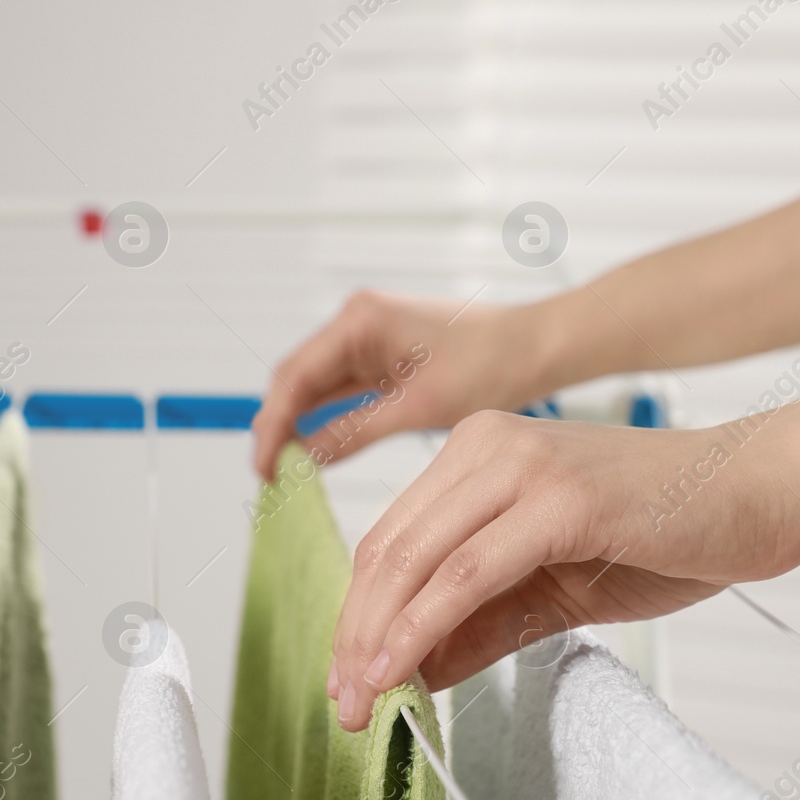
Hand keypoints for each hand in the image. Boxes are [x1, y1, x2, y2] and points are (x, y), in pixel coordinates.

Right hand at [250, 290, 556, 481]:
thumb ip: (353, 431)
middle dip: (278, 427)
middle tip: (271, 478)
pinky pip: (339, 388)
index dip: (271, 427)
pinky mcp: (381, 353)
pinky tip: (316, 449)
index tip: (264, 470)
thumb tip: (304, 461)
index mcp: (360, 320)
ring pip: (314, 385)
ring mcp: (367, 335)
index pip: (294, 377)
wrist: (534, 348)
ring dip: (298, 424)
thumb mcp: (418, 408)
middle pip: (295, 379)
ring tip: (286, 471)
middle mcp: (356, 320)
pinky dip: (325, 418)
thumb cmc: (490, 365)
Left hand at [326, 409, 799, 730]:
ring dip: (378, 639)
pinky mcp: (559, 499)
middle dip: (355, 635)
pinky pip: (467, 573)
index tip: (346, 679)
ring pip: (416, 560)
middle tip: (343, 703)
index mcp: (477, 453)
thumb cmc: (665, 532)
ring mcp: (521, 466)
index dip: (358, 615)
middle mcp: (487, 445)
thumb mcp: (551, 585)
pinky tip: (401, 670)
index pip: (391, 540)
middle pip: (388, 551)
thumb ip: (481, 620)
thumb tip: (411, 670)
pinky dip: (423, 625)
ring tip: (361, 700)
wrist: (760, 494)